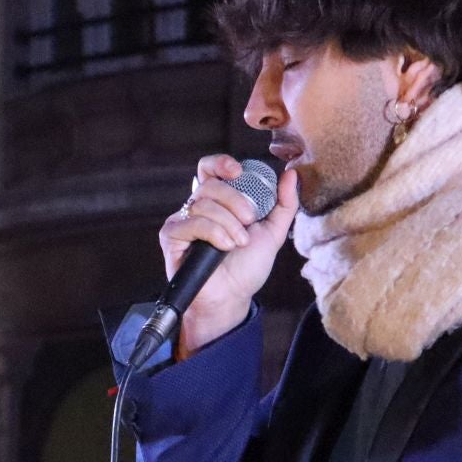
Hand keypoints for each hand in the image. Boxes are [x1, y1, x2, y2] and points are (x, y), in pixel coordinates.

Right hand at [156, 155, 300, 355]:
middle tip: (249, 221)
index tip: (238, 172)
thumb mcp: (273, 233)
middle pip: (211, 184)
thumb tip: (291, 174)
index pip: (210, 168)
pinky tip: (223, 247)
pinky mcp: (171, 236)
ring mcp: (183, 220)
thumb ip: (284, 204)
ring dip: (228, 224)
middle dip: (235, 201)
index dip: (221, 163)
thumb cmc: (247, 268)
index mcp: (218, 201)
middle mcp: (198, 207)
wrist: (231, 298)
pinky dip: (212, 233)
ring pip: (203, 204)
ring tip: (238, 243)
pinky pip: (191, 222)